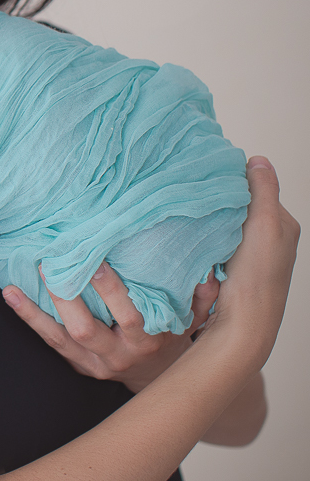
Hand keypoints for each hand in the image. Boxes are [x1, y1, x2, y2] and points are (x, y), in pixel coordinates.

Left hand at [3, 264, 217, 392]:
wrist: (161, 381)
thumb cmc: (174, 338)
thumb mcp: (193, 321)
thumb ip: (200, 299)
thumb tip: (208, 271)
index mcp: (148, 341)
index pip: (129, 316)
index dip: (112, 291)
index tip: (97, 261)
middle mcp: (118, 355)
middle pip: (87, 329)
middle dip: (68, 299)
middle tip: (51, 264)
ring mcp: (94, 362)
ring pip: (62, 338)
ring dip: (36, 310)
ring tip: (14, 284)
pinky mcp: (77, 364)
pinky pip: (49, 341)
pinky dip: (29, 317)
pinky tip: (10, 294)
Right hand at [193, 156, 298, 374]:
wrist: (243, 323)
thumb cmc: (257, 275)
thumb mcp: (265, 223)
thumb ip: (263, 190)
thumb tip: (258, 159)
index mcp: (284, 225)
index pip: (257, 189)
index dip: (234, 182)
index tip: (210, 180)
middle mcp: (272, 240)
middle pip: (240, 207)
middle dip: (220, 204)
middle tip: (199, 202)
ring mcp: (252, 256)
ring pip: (226, 226)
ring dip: (212, 224)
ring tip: (197, 222)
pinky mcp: (233, 269)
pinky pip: (216, 244)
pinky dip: (207, 241)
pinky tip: (199, 243)